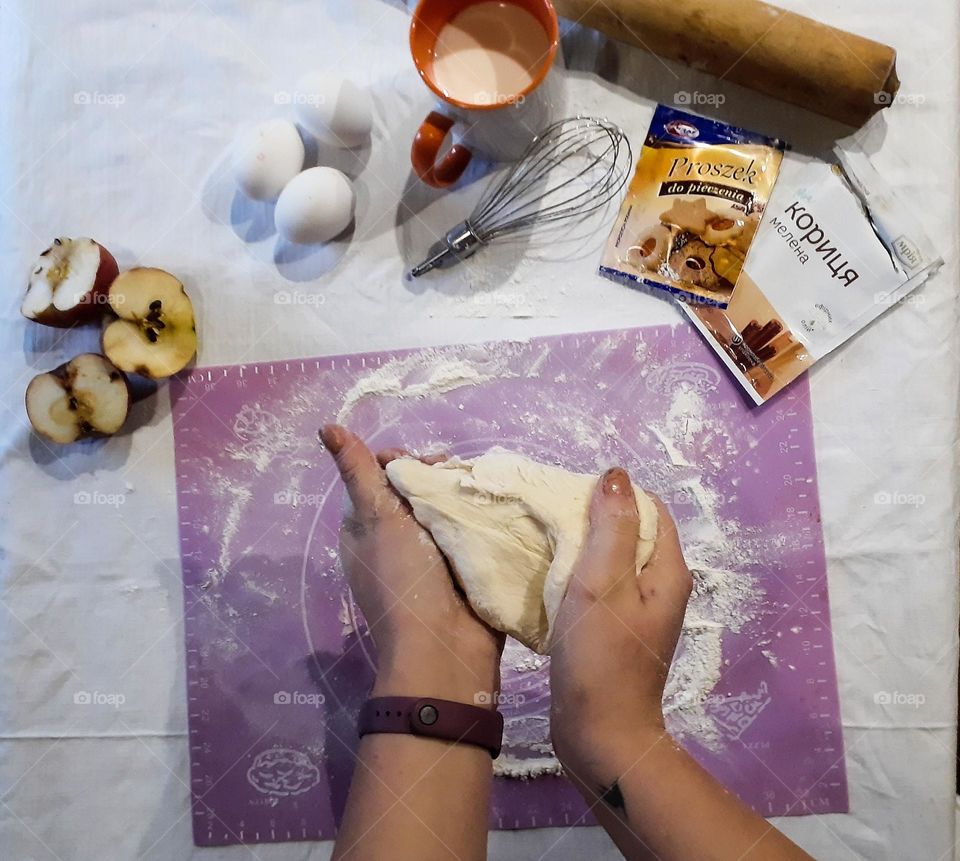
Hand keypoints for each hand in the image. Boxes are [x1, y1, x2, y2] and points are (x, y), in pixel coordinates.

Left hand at [320, 424, 503, 706]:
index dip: (402, 461)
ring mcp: (431, 555)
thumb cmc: (404, 580)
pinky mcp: (463, 567)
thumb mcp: (376, 519)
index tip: (423, 464)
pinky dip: (483, 518)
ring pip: (447, 506)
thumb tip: (326, 426)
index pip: (381, 474)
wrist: (447, 647)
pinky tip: (497, 507)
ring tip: (482, 490)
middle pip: (418, 487)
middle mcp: (396, 538)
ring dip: (464, 496)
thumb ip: (359, 472)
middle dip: (439, 476)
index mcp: (365, 527)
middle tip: (457, 479)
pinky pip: (472, 529)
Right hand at [549, 467, 691, 786]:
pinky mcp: (616, 630)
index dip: (612, 493)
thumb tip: (616, 475)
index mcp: (667, 569)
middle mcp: (660, 585)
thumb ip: (612, 527)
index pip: (648, 507)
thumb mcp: (603, 582)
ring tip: (542, 542)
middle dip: (592, 516)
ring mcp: (639, 610)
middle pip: (630, 531)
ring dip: (580, 546)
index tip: (568, 493)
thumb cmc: (602, 656)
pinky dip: (576, 575)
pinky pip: (599, 586)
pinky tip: (548, 578)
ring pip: (611, 559)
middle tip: (548, 515)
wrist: (599, 734)